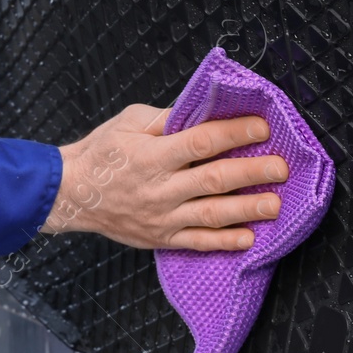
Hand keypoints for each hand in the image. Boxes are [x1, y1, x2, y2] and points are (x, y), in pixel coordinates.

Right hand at [43, 105, 287, 250]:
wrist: (72, 193)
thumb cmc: (102, 153)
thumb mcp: (129, 121)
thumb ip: (167, 117)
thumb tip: (205, 110)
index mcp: (153, 154)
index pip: (202, 142)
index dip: (234, 133)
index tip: (261, 127)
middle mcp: (160, 188)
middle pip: (214, 179)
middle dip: (251, 172)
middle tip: (280, 168)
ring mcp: (162, 216)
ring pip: (211, 214)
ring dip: (246, 209)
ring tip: (275, 205)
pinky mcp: (162, 238)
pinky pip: (197, 242)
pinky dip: (224, 242)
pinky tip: (249, 238)